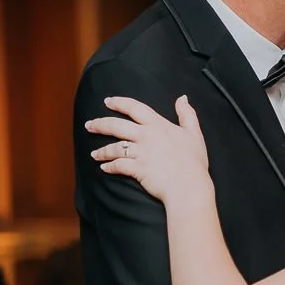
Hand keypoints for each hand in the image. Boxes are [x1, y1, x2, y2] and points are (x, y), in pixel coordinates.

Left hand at [86, 95, 210, 202]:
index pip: (135, 108)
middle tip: (89, 125)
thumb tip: (182, 98)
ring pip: (114, 147)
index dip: (120, 102)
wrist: (189, 186)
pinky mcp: (136, 169)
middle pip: (116, 125)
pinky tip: (104, 168)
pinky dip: (109, 167)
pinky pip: (118, 166)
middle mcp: (146, 136)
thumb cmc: (194, 162)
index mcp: (158, 125)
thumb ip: (187, 114)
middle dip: (100, 124)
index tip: (108, 101)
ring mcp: (140, 153)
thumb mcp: (194, 134)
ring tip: (94, 154)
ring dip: (102, 150)